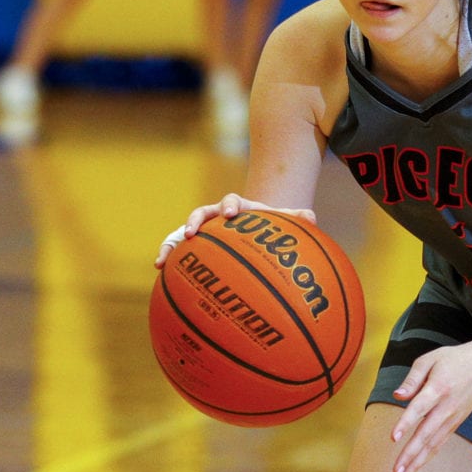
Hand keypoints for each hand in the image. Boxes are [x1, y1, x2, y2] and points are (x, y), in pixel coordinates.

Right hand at [153, 193, 314, 266]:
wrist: (251, 229)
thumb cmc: (267, 228)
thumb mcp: (281, 222)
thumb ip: (295, 218)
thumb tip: (312, 218)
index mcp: (237, 208)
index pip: (231, 201)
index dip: (229, 206)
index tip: (230, 213)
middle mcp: (215, 216)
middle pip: (201, 213)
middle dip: (195, 221)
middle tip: (191, 232)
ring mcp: (201, 230)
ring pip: (180, 231)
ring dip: (171, 242)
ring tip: (163, 259)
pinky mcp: (191, 244)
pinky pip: (175, 249)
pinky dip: (167, 256)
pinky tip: (159, 270)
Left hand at [389, 340, 471, 471]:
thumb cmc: (452, 360)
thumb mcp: (430, 360)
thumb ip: (412, 379)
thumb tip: (397, 396)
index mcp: (438, 388)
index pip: (420, 408)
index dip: (406, 423)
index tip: (393, 438)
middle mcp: (446, 407)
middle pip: (426, 434)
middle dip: (410, 455)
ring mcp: (452, 418)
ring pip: (433, 445)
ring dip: (417, 463)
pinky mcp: (455, 424)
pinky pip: (439, 444)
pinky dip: (426, 458)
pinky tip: (414, 469)